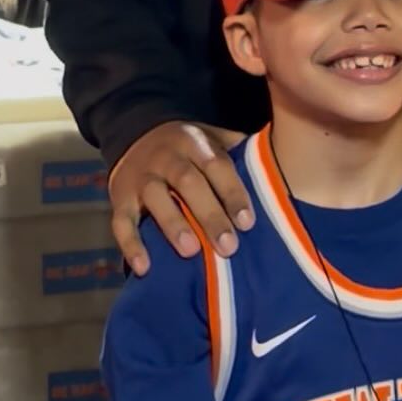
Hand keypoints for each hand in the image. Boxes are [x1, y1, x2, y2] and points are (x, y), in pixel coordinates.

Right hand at [110, 121, 249, 276]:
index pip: (217, 165)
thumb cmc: (189, 147)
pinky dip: (131, 244)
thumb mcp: (213, 138)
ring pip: (155, 198)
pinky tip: (144, 267)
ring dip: (172, 224)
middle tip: (228, 247)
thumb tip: (283, 165)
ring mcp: (141, 176)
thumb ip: (241, 151)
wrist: (136, 132)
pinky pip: (121, 221)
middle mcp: (167, 157)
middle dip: (209, 215)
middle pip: (188, 182)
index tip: (248, 222)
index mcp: (195, 142)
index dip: (233, 193)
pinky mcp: (119, 196)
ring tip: (190, 252)